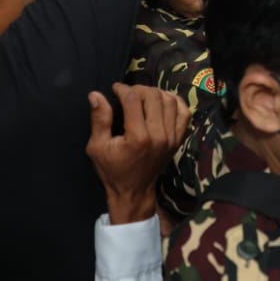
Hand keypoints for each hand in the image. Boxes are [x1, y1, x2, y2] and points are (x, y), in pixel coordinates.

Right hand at [86, 83, 190, 224]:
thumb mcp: (97, 147)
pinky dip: (175, 102)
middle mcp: (159, 135)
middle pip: (153, 96)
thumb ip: (99, 120)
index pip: (133, 99)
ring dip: (155, 93)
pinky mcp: (178, 140)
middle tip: (127, 93)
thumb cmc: (112, 170)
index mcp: (138, 137)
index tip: (115, 89)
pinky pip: (184, 113)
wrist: (134, 192)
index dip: (122, 88)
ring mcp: (172, 138)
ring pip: (170, 101)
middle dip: (138, 88)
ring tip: (142, 96)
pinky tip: (162, 101)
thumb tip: (95, 94)